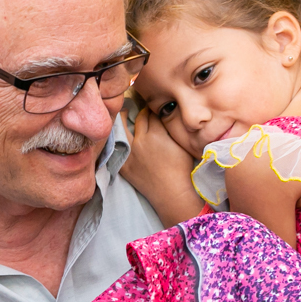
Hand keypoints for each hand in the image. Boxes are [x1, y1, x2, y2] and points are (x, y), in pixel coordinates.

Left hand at [120, 108, 202, 225]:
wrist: (171, 193)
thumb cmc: (182, 170)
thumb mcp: (181, 144)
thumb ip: (172, 128)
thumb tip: (167, 116)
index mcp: (156, 134)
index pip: (154, 114)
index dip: (156, 110)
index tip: (157, 108)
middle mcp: (140, 140)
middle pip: (139, 118)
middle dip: (143, 112)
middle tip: (144, 110)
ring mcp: (130, 153)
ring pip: (123, 129)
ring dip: (123, 119)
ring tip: (124, 113)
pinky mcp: (124, 165)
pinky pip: (118, 147)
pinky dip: (119, 139)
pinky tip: (119, 134)